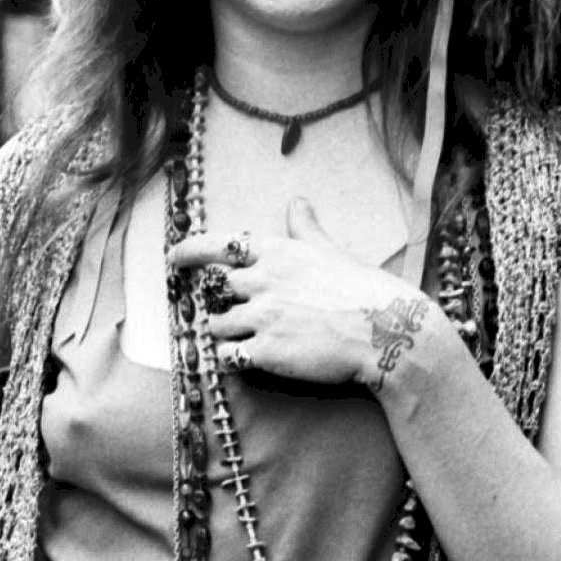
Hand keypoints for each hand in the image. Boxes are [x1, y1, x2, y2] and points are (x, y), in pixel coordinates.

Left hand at [169, 197, 434, 387]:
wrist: (387, 332)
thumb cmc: (363, 290)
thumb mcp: (330, 250)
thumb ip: (306, 228)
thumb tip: (297, 201)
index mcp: (276, 252)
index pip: (217, 245)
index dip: (189, 251)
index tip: (174, 259)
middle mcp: (262, 281)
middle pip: (213, 289)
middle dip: (214, 300)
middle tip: (222, 308)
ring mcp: (261, 318)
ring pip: (215, 325)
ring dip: (222, 331)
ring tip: (240, 336)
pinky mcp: (265, 352)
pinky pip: (228, 356)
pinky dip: (230, 358)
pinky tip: (245, 358)